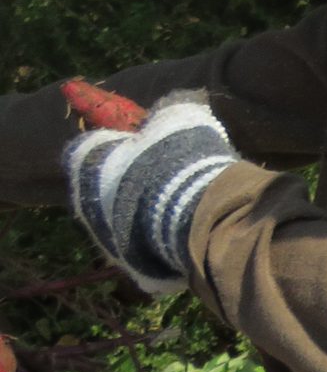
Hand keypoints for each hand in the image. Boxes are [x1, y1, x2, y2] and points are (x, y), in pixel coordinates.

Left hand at [62, 91, 233, 295]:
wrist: (195, 217)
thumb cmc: (178, 160)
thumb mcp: (178, 117)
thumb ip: (167, 110)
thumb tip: (172, 107)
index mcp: (87, 165)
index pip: (86, 147)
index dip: (114, 139)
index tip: (141, 137)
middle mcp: (86, 205)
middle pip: (103, 185)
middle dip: (129, 177)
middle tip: (166, 168)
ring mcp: (106, 239)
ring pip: (122, 217)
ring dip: (143, 207)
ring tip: (182, 199)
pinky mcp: (130, 264)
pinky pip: (143, 243)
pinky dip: (158, 233)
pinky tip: (186, 225)